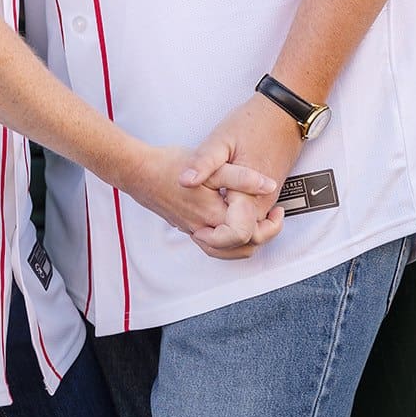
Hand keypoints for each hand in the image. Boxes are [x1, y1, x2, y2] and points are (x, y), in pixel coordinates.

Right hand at [126, 143, 278, 253]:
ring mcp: (193, 230)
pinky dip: (227, 241)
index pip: (250, 235)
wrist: (138, 171)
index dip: (269, 226)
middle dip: (262, 235)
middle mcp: (204, 229)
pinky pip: (213, 244)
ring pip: (226, 251)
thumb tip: (269, 185)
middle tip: (273, 216)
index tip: (277, 210)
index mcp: (213, 215)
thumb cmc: (169, 166)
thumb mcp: (211, 165)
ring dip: (245, 241)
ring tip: (257, 223)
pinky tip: (230, 223)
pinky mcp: (186, 226)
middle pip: (242, 248)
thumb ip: (242, 177)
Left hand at [183, 94, 302, 257]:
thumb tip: (183, 181)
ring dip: (228, 239)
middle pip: (246, 244)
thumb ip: (203, 162)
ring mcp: (267, 201)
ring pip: (252, 237)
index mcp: (249, 194)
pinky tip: (218, 212)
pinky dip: (237, 227)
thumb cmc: (253, 123)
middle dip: (220, 245)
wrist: (283, 114)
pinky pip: (254, 223)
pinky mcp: (268, 196)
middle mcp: (262, 203)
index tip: (196, 231)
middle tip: (197, 233)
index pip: (236, 236)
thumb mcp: (221, 138)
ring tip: (205, 227)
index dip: (214, 240)